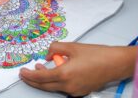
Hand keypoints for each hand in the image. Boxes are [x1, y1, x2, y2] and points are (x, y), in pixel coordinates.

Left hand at [20, 42, 134, 95]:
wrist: (115, 64)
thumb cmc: (96, 54)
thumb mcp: (72, 46)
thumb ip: (56, 48)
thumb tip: (47, 54)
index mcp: (64, 74)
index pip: (40, 77)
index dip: (29, 75)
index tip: (22, 71)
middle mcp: (68, 86)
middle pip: (44, 86)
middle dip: (33, 80)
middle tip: (26, 74)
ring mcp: (75, 91)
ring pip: (54, 87)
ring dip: (45, 79)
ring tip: (41, 68)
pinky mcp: (81, 92)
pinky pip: (64, 88)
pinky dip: (57, 81)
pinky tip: (57, 71)